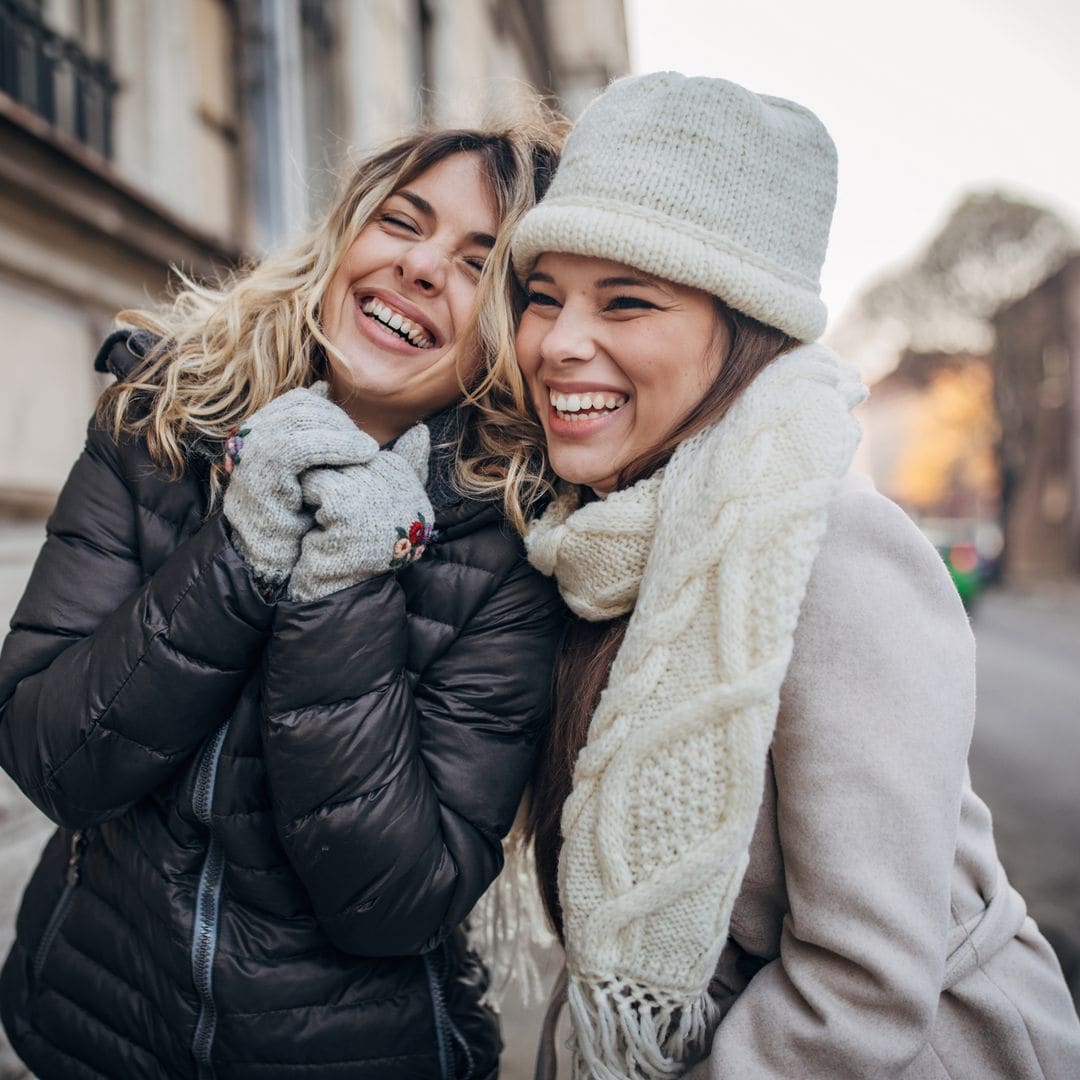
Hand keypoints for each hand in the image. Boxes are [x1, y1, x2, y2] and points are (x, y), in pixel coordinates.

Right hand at [223, 383, 377, 585]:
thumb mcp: (315, 468)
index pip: (299, 401)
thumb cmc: (301, 518)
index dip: (331, 410)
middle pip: (299, 406)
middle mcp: (251, 440)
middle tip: (365, 444)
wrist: (276, 562)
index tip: (356, 436)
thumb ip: (320, 430)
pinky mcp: (258, 476)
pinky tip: (361, 456)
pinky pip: (297, 447)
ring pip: (299, 421)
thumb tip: (323, 386)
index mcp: (263, 434)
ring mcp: (251, 456)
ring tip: (368, 450)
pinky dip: (334, 446)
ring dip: (341, 431)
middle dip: (338, 420)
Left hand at [288, 423, 433, 601]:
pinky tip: (322, 523)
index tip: (350, 509)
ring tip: (329, 517)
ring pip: (333, 465)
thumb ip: (403, 465)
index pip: (372, 454)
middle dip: (335, 478)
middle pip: (352, 457)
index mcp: (414, 487)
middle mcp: (404, 490)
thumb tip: (420, 428)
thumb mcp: (383, 503)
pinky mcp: (349, 506)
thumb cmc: (358, 544)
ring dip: (321, 488)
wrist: (339, 588)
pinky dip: (312, 499)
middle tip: (334, 512)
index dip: (351, 478)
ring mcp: (377, 497)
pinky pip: (320, 482)